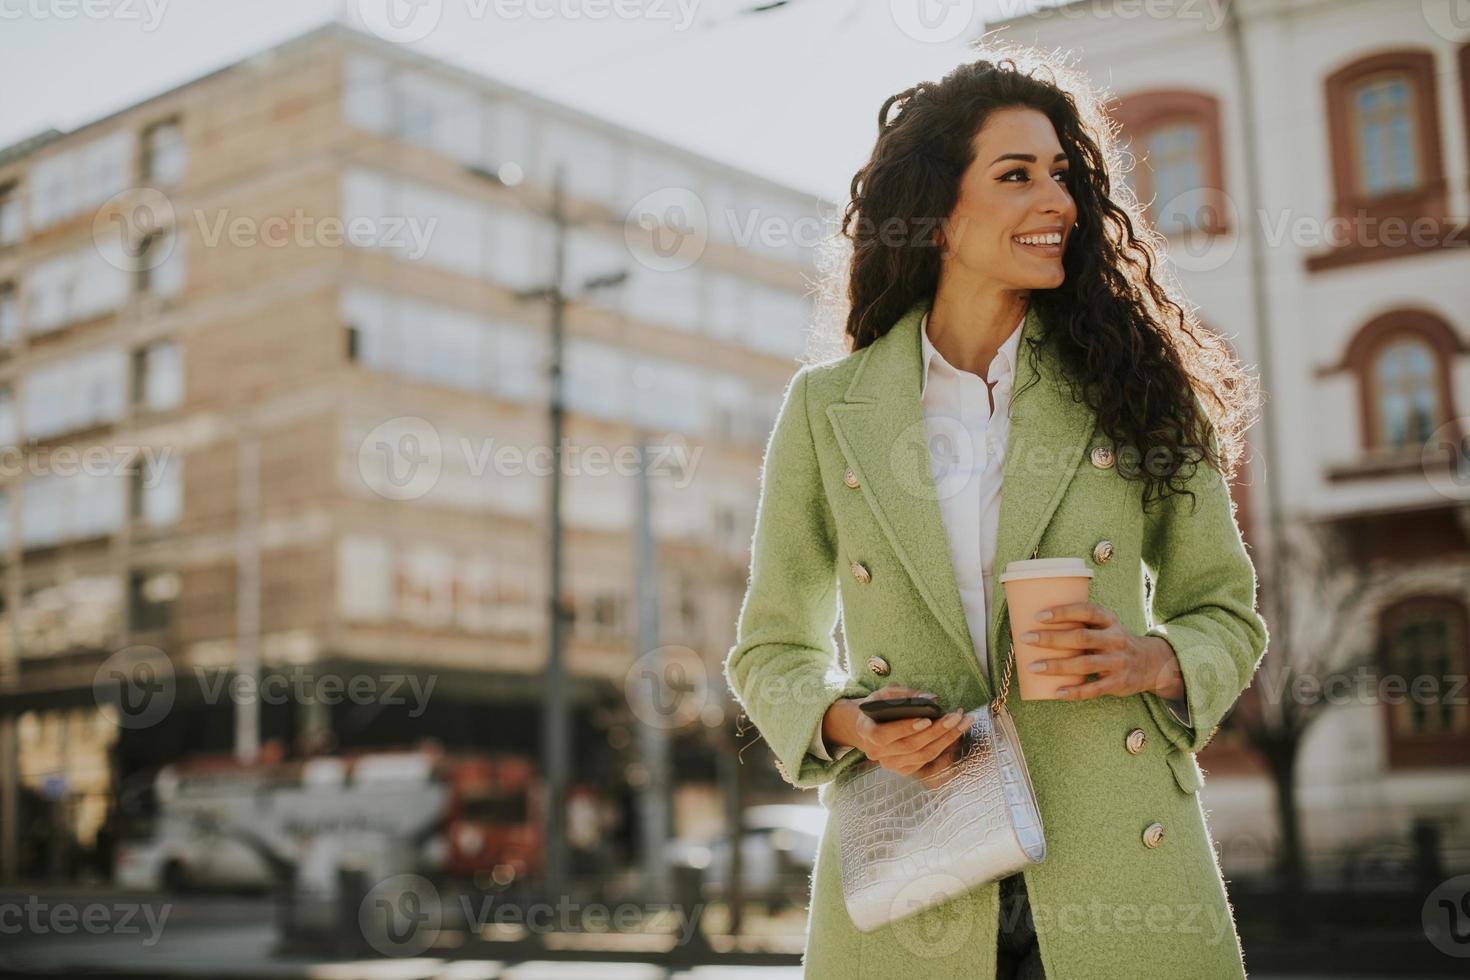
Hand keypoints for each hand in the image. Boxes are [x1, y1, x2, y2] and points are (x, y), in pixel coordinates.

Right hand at [821, 686, 967, 775]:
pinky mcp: (903, 769)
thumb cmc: (877, 707)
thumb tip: (933, 699)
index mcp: (866, 732)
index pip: (884, 735)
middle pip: (910, 746)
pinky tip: (955, 734)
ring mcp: (890, 764)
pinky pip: (927, 760)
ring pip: (922, 756)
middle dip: (937, 731)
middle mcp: (876, 753)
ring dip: (946, 739)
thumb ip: (906, 694)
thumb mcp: (885, 694)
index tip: (927, 719)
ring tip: (962, 723)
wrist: (867, 727)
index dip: (905, 728)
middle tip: (956, 716)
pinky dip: (943, 747)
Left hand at [1021, 601, 1185, 700]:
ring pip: (1084, 664)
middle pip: (1081, 638)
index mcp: (1109, 620)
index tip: (1039, 615)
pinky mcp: (1118, 682)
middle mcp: (1115, 639)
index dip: (1063, 612)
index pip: (1086, 611)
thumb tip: (1027, 627)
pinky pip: (1093, 689)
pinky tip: (1056, 692)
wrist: (1149, 663)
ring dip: (1057, 666)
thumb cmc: (1111, 641)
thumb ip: (1076, 626)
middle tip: (1026, 638)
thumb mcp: (1103, 626)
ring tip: (1033, 667)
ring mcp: (1117, 662)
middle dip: (1051, 638)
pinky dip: (1074, 691)